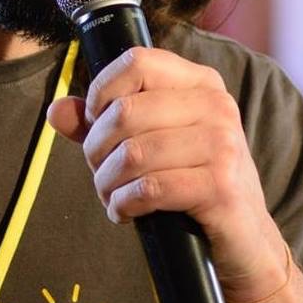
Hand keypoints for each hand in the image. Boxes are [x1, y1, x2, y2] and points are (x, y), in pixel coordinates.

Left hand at [47, 46, 288, 302]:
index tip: (95, 123)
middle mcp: (216, 106)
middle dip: (96, 149)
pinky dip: (124, 205)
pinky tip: (125, 213)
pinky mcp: (221, 187)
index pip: (136, 62)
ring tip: (111, 196)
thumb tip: (56, 110)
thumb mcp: (151, 143)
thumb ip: (103, 123)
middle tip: (100, 173)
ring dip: (107, 182)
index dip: (102, 92)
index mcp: (200, 83)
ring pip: (133, 153)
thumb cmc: (191, 183)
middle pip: (125, 112)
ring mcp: (223, 145)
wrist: (245, 239)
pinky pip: (149, 189)